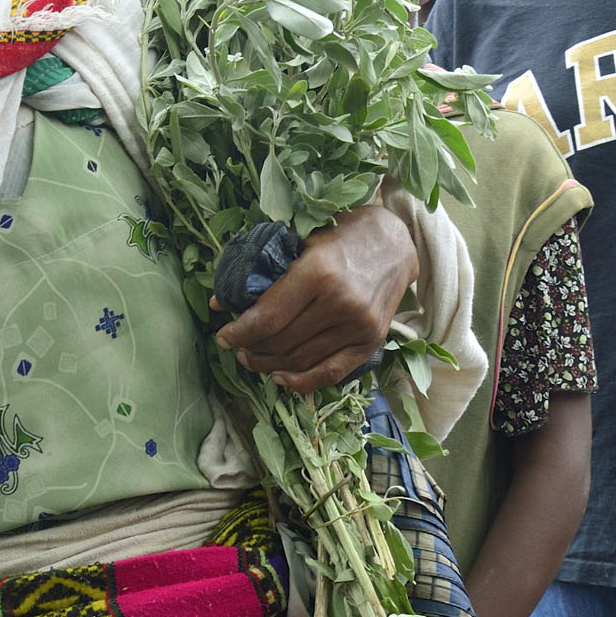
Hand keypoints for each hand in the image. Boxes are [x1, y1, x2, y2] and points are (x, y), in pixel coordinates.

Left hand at [213, 203, 416, 392]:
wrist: (396, 241)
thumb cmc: (342, 235)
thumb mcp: (299, 242)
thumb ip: (263, 273)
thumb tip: (219, 303)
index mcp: (318, 272)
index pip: (267, 318)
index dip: (238, 333)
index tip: (223, 336)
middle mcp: (340, 303)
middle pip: (281, 343)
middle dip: (251, 349)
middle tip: (237, 346)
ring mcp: (359, 326)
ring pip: (301, 361)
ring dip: (269, 365)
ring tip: (253, 358)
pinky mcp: (372, 341)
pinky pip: (330, 373)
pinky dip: (301, 381)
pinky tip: (280, 377)